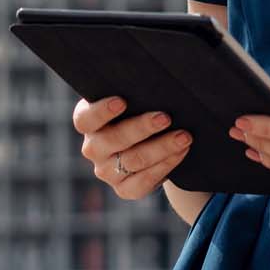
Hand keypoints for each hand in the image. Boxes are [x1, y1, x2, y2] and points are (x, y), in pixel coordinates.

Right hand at [72, 94, 193, 200]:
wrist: (150, 138)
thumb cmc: (140, 107)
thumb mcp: (132, 97)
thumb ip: (134, 90)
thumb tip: (154, 80)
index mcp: (88, 122)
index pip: (85, 119)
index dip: (101, 111)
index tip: (121, 101)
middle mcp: (93, 148)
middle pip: (114, 140)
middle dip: (142, 128)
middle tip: (165, 117)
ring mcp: (106, 172)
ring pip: (133, 160)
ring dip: (162, 147)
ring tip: (183, 136)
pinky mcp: (124, 189)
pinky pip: (144, 181)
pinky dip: (166, 165)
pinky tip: (181, 151)